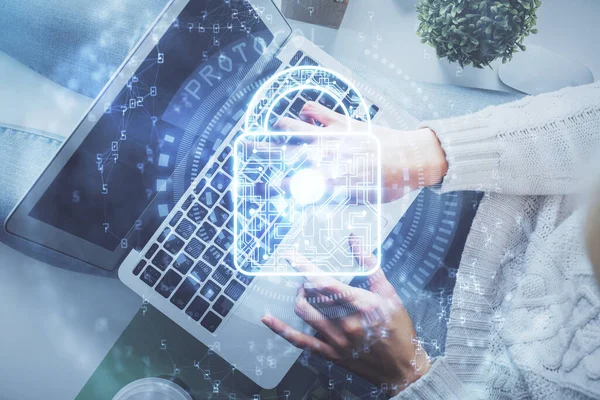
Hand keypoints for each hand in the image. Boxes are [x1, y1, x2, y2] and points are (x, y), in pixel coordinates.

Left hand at [261, 236, 430, 395]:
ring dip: (300, 298)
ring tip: (305, 293)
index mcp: (361, 305)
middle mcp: (346, 322)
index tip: (291, 256)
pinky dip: (281, 329)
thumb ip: (370, 264)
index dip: (304, 267)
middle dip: (307, 283)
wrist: (402, 367)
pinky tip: (267, 319)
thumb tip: (354, 239)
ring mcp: (336, 340)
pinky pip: (300, 341)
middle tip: (310, 279)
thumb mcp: (389, 293)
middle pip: (312, 296)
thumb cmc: (398, 329)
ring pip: (304, 313)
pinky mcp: (330, 354)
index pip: (325, 282)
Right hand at [275, 101, 447, 202]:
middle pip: (283, 152)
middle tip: (245, 148)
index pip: (290, 184)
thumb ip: (332, 200)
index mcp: (325, 178)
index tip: (258, 189)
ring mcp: (329, 136)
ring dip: (280, 128)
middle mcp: (323, 155)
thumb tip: (311, 203)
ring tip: (273, 128)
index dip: (271, 187)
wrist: (409, 158)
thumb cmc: (387, 183)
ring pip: (293, 126)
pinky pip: (313, 110)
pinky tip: (304, 116)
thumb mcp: (358, 200)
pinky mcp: (340, 121)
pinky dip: (305, 111)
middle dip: (260, 152)